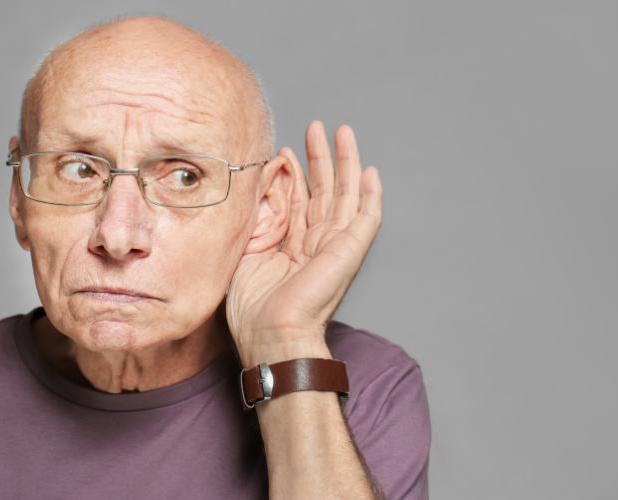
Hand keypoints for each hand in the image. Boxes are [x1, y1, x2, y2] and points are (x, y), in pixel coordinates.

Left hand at [226, 121, 382, 367]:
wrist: (271, 331)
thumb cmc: (252, 306)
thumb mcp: (246, 249)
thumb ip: (257, 217)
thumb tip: (261, 183)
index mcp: (292, 247)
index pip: (297, 201)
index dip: (293, 174)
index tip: (283, 149)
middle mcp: (316, 244)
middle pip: (323, 191)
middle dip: (320, 158)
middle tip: (317, 128)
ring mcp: (335, 246)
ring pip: (346, 195)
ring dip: (345, 163)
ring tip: (343, 133)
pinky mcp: (351, 250)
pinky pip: (366, 217)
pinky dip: (371, 195)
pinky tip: (371, 172)